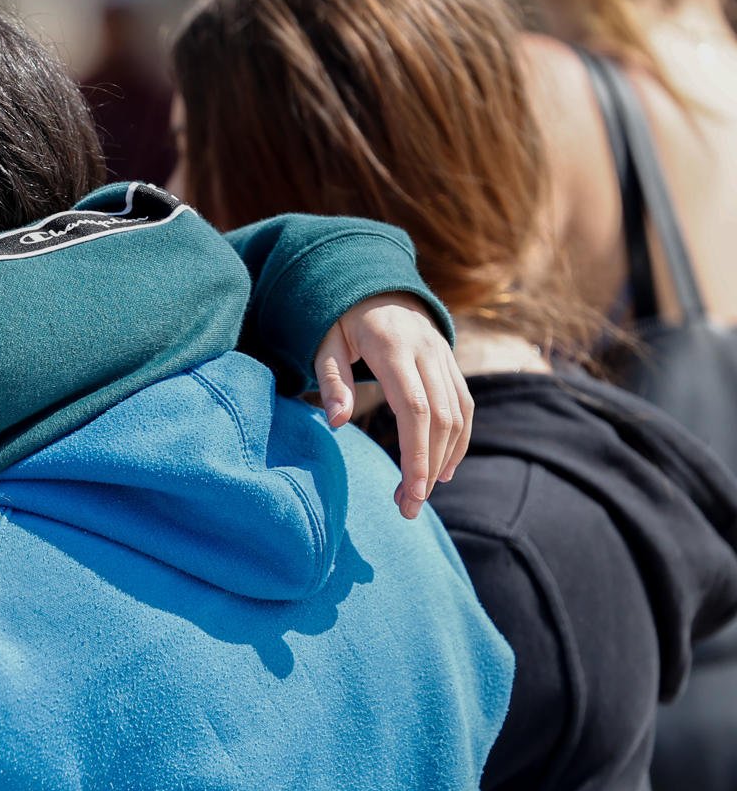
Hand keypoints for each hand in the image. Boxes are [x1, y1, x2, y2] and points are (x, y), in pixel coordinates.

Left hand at [315, 292, 472, 519]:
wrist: (377, 283)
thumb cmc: (342, 320)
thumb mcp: (325, 344)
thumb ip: (331, 382)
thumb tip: (339, 422)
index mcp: (392, 347)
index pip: (415, 409)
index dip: (416, 454)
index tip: (411, 492)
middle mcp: (427, 350)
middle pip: (441, 418)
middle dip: (429, 467)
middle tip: (409, 506)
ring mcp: (444, 355)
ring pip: (459, 413)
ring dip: (446, 458)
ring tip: (421, 495)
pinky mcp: (452, 362)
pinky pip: (465, 404)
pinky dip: (460, 439)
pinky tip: (444, 468)